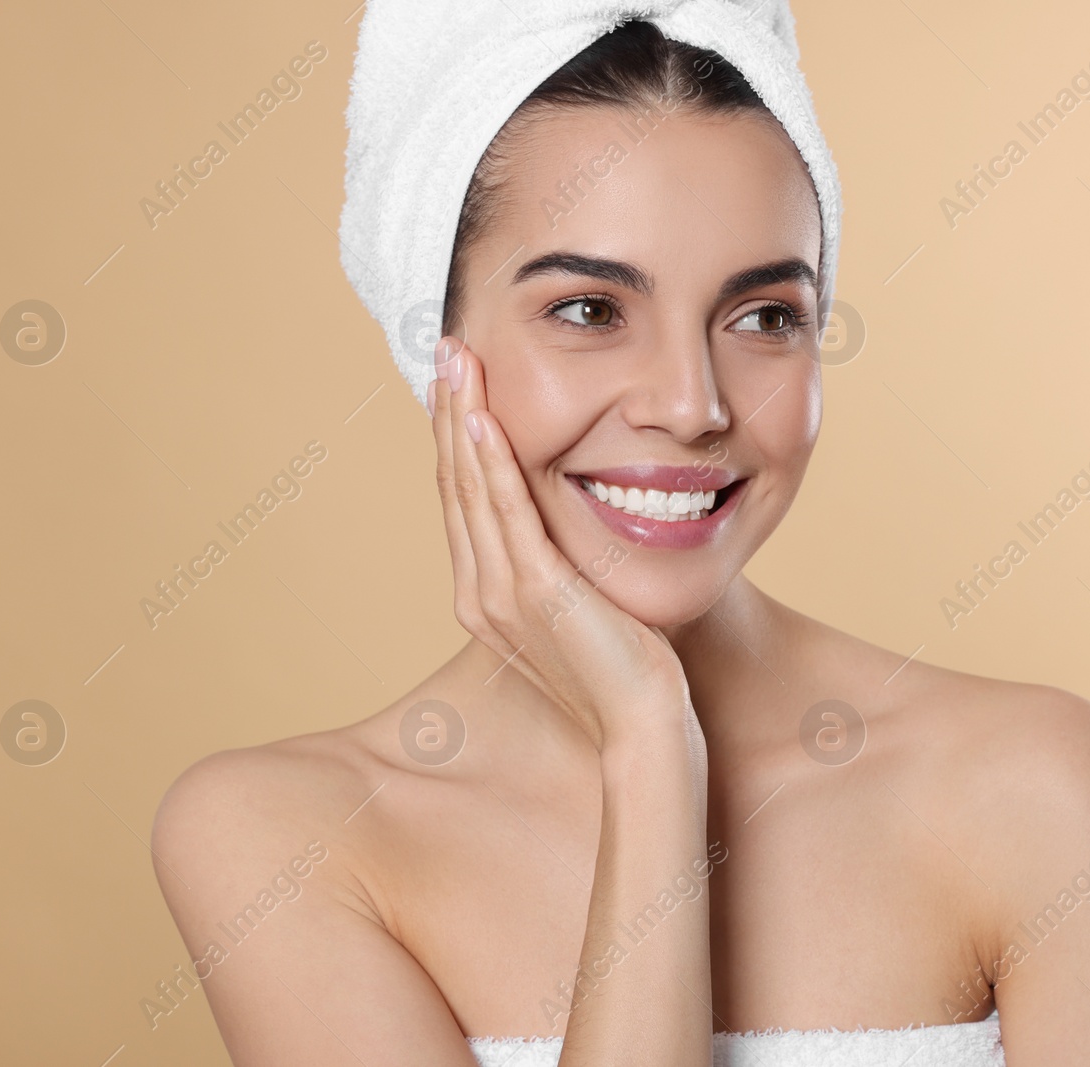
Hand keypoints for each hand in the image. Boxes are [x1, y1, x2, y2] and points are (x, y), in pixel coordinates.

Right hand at [428, 336, 692, 750]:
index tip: (460, 380)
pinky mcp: (533, 592)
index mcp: (484, 592)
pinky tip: (486, 419)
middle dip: (451, 410)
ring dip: (463, 417)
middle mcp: (478, 591)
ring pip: (470, 488)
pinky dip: (493, 463)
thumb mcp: (582, 601)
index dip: (457, 434)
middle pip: (455, 482)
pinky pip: (506, 514)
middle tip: (448, 347)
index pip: (463, 496)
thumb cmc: (624, 666)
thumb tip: (571, 521)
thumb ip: (560, 562)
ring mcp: (500, 592)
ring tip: (458, 360)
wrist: (641, 723)